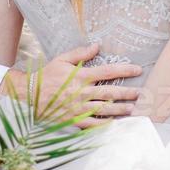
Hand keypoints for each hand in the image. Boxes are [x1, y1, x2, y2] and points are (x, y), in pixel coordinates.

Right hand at [0, 42, 142, 125]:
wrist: (29, 96)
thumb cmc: (46, 76)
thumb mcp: (61, 60)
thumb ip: (80, 53)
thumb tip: (97, 45)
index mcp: (81, 76)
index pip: (108, 71)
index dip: (125, 70)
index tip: (138, 70)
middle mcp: (82, 92)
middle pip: (110, 92)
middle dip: (128, 93)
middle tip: (140, 93)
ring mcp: (79, 108)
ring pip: (105, 109)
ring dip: (121, 109)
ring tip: (132, 109)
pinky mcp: (75, 120)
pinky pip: (94, 124)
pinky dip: (106, 124)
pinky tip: (116, 124)